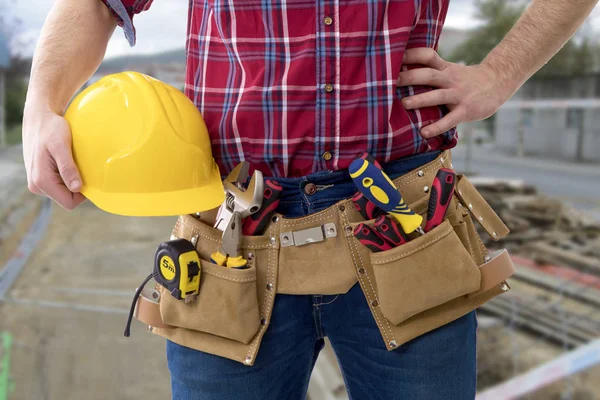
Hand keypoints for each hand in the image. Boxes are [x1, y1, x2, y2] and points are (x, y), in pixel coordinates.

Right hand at [22, 104, 85, 209]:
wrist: (39, 118)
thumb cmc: (51, 129)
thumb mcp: (61, 146)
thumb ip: (68, 168)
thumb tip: (76, 188)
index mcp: (41, 181)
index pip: (69, 203)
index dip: (82, 194)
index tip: (89, 177)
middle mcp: (37, 185)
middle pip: (66, 198)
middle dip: (77, 186)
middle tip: (81, 166)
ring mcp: (37, 182)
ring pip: (64, 192)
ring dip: (72, 180)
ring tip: (73, 162)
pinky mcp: (41, 177)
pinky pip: (59, 184)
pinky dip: (67, 176)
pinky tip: (68, 162)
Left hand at [397, 48, 512, 138]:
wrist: (498, 83)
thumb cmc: (466, 80)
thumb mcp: (450, 71)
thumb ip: (431, 71)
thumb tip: (402, 73)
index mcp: (445, 68)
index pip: (428, 56)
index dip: (412, 55)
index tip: (395, 56)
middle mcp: (450, 79)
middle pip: (428, 75)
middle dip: (410, 77)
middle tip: (391, 81)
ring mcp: (458, 95)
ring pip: (437, 96)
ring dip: (420, 100)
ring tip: (404, 104)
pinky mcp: (465, 111)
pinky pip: (449, 120)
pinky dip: (436, 127)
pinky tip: (424, 132)